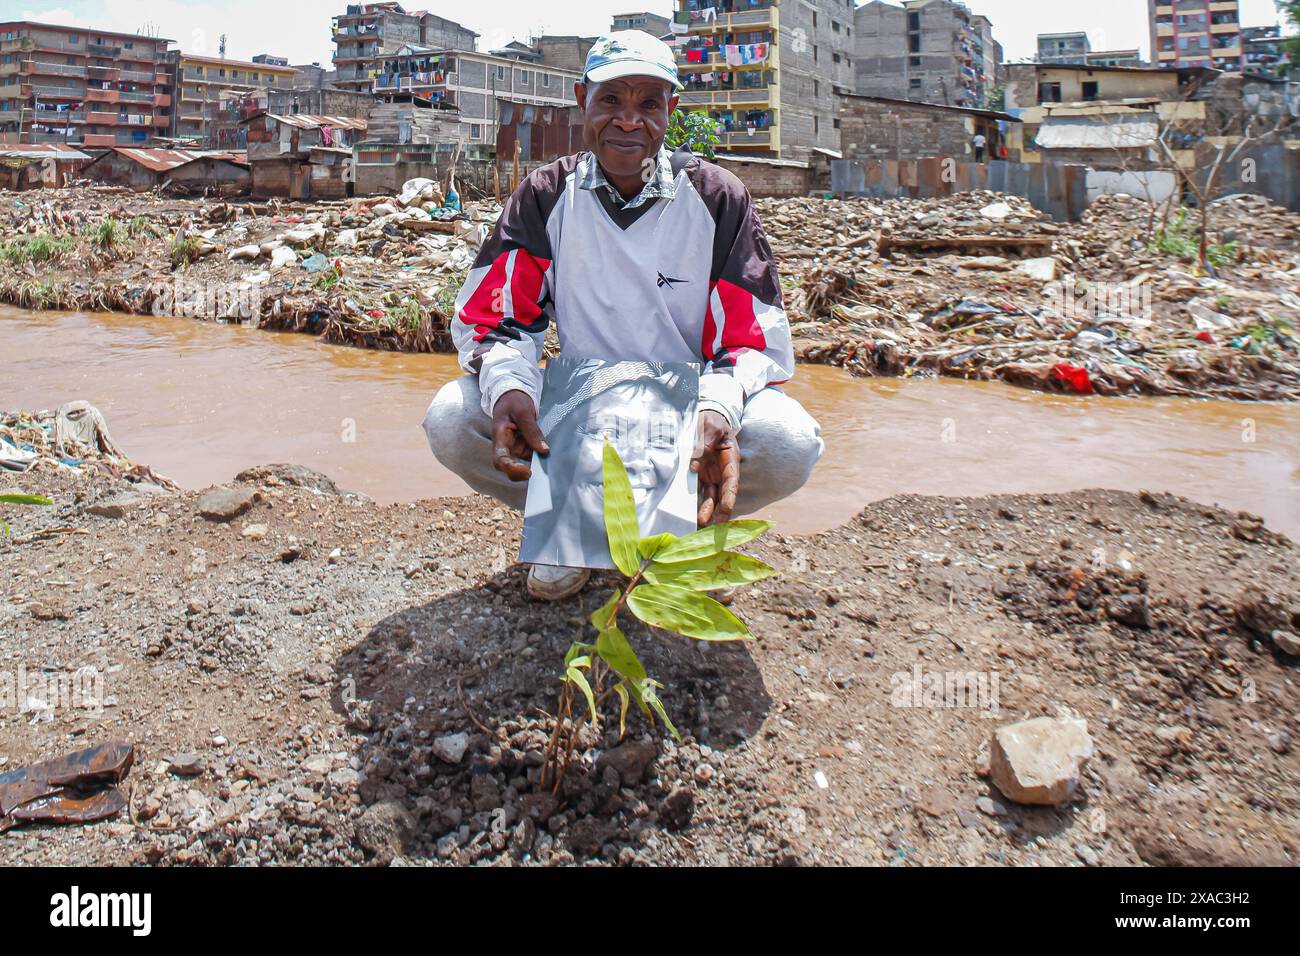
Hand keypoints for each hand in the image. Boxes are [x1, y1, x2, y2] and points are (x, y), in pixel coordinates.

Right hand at [491, 390, 547, 481]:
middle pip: (510, 468)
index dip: (512, 469)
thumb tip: (544, 450)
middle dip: (524, 473)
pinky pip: (533, 454)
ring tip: (548, 452)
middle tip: (543, 472)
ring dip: (537, 462)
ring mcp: (515, 447)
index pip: (500, 460)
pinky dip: (540, 454)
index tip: (528, 471)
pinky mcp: (524, 446)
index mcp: (499, 437)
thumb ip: (532, 431)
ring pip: (525, 462)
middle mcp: (506, 446)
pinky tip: (548, 449)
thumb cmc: (514, 401)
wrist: (512, 395)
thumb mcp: (523, 412)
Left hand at [692, 410, 738, 526]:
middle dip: (719, 510)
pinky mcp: (699, 477)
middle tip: (714, 525)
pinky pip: (697, 491)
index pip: (732, 480)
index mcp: (730, 459)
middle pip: (722, 494)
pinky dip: (694, 503)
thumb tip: (695, 464)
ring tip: (700, 524)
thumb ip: (706, 442)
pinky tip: (689, 514)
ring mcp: (710, 475)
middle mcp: (721, 471)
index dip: (730, 496)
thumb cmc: (712, 422)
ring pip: (710, 497)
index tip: (727, 509)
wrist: (704, 420)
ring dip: (706, 511)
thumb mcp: (711, 426)